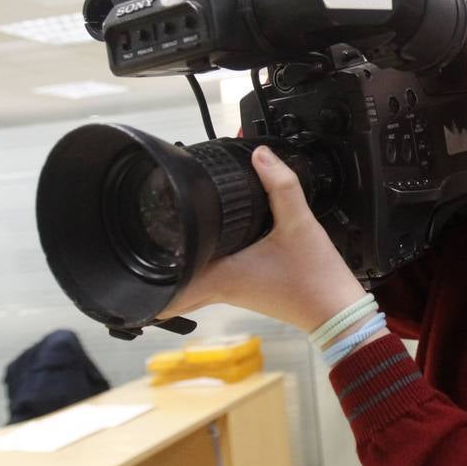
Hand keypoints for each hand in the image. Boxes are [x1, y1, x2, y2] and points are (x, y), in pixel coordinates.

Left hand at [158, 146, 366, 332]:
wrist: (338, 310)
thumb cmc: (315, 277)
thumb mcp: (300, 225)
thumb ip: (281, 186)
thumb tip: (261, 155)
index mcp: (222, 276)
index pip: (168, 291)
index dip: (143, 284)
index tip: (128, 264)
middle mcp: (221, 288)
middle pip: (173, 291)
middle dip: (154, 274)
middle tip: (140, 247)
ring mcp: (233, 292)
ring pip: (191, 284)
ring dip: (179, 267)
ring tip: (167, 240)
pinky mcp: (247, 290)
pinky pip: (213, 279)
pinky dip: (203, 266)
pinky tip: (210, 247)